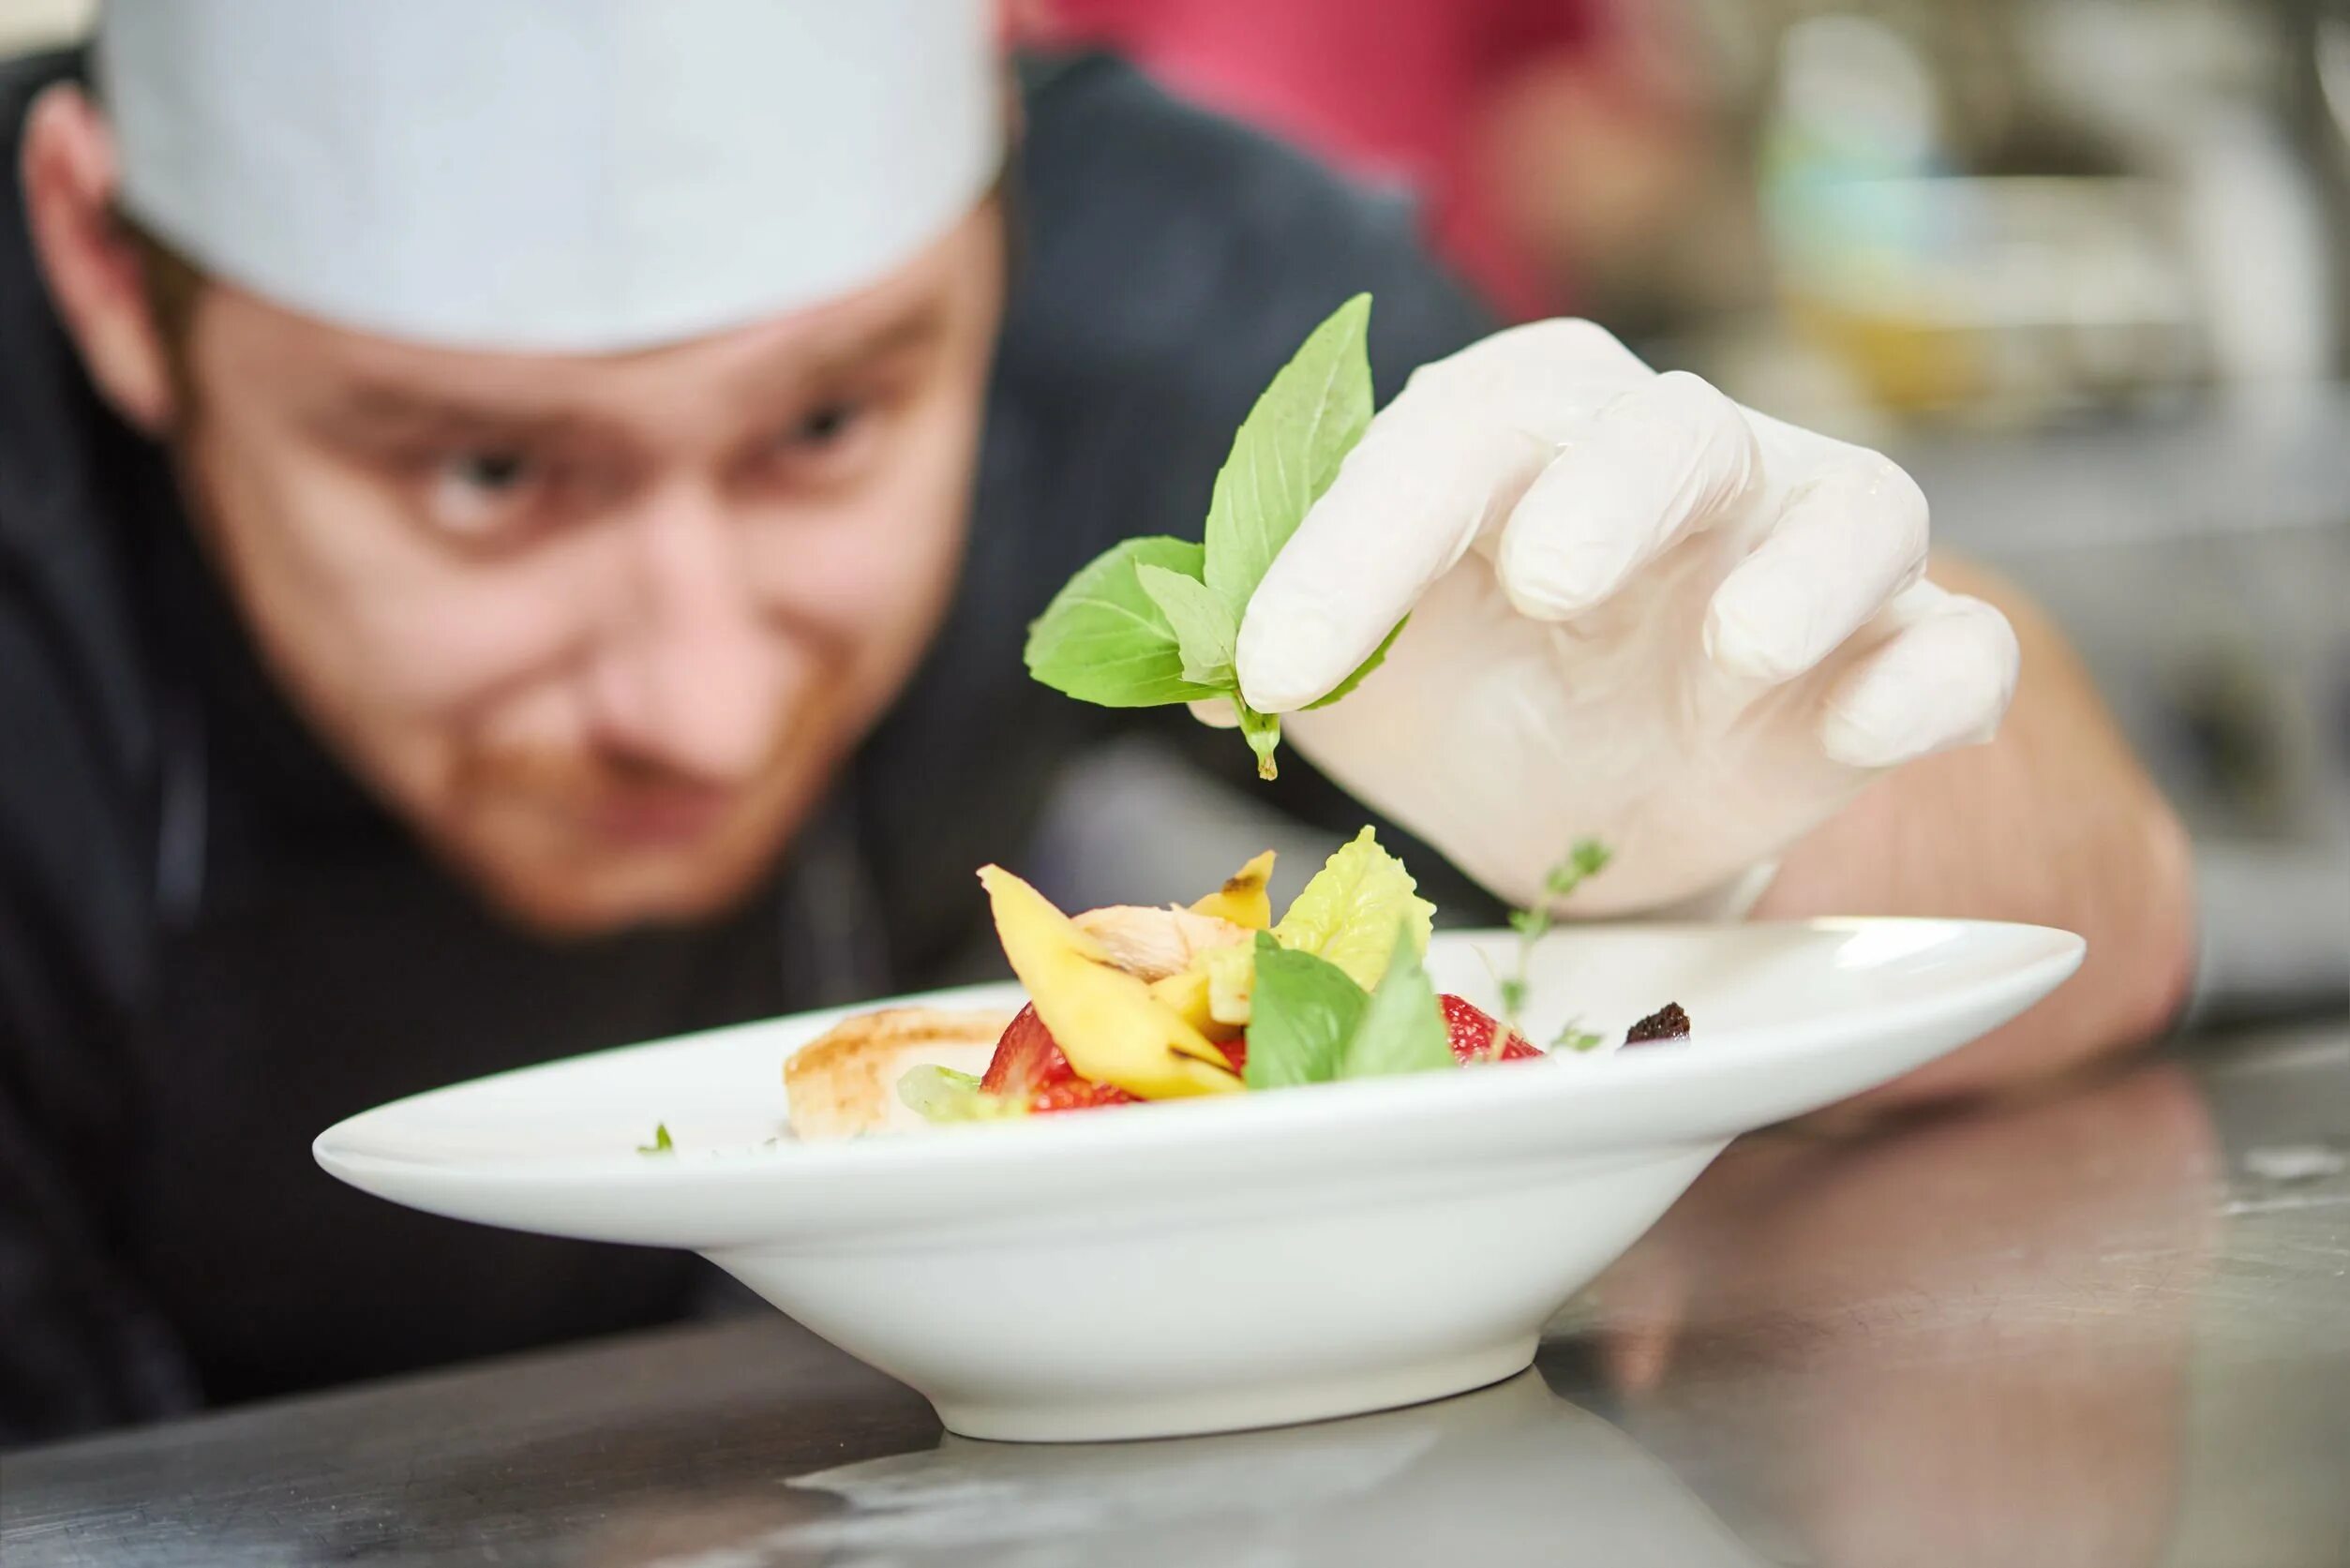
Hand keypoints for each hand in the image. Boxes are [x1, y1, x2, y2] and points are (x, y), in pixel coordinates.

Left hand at [1218, 320, 2018, 914]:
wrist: (1593, 813)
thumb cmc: (1463, 702)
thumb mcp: (1347, 681)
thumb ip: (1261, 648)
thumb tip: (1168, 659)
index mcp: (1518, 442)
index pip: (1449, 442)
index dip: (1359, 543)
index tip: (1277, 670)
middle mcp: (1673, 469)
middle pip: (1670, 430)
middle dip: (1614, 491)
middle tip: (1549, 579)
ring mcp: (1801, 557)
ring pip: (1857, 507)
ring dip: (1806, 572)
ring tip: (1739, 648)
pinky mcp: (1892, 661)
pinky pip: (1956, 644)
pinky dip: (1933, 678)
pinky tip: (1881, 724)